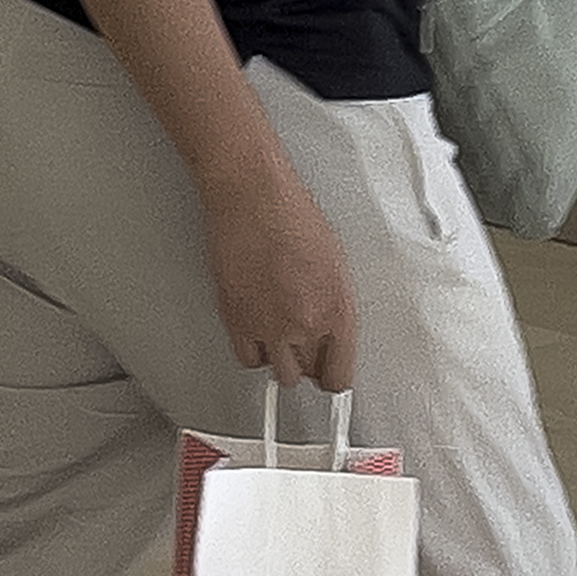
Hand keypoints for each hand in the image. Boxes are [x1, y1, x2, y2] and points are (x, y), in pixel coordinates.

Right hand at [202, 161, 357, 395]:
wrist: (253, 198)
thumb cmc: (292, 216)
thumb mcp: (335, 264)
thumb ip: (333, 305)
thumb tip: (329, 326)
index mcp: (338, 311)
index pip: (339, 373)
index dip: (333, 377)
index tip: (330, 377)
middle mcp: (304, 324)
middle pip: (307, 374)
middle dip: (307, 364)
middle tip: (304, 350)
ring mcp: (268, 325)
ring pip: (278, 372)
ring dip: (280, 359)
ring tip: (280, 340)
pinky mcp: (236, 320)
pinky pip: (247, 357)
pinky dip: (252, 351)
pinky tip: (257, 334)